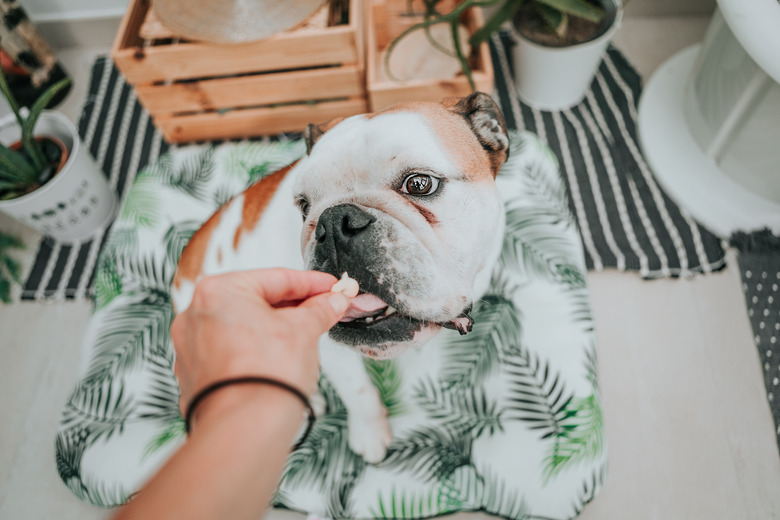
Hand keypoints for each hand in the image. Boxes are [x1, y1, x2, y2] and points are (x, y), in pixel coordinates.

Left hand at [171, 268, 349, 423]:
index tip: (331, 288)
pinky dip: (254, 353)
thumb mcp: (304, 330)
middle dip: (292, 308)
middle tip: (324, 310)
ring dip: (273, 330)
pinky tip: (278, 361)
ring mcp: (191, 348)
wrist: (246, 430)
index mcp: (218, 291)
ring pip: (241, 328)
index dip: (311, 283)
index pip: (276, 278)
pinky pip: (230, 354)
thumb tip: (331, 301)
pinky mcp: (195, 376)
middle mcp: (195, 315)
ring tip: (304, 337)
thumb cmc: (267, 375)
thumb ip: (319, 310)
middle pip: (256, 302)